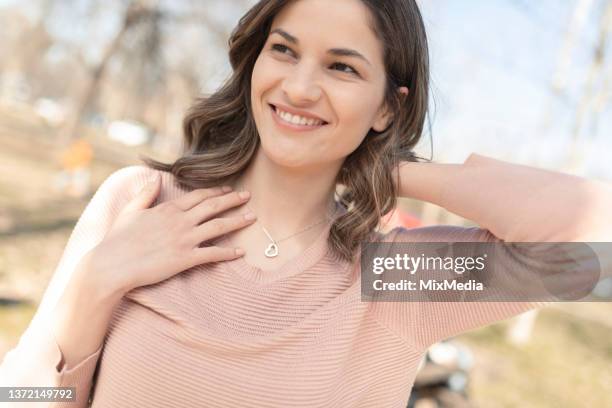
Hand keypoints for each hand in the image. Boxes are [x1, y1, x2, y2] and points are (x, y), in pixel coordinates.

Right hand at [88, 174, 255, 293]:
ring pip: (218, 227)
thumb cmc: (118, 240)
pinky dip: (228, 253)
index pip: (198, 196)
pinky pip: (212, 254)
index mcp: (168, 209)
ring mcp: (184, 240)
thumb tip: (154, 178)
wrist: (112, 265)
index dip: (216, 192)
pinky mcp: (184, 259)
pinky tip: (240, 252)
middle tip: (248, 196)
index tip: (228, 190)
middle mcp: (180, 221)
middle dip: (233, 200)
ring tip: (251, 218)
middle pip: (213, 206)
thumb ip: (145, 194)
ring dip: (237, 221)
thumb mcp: (130, 211)